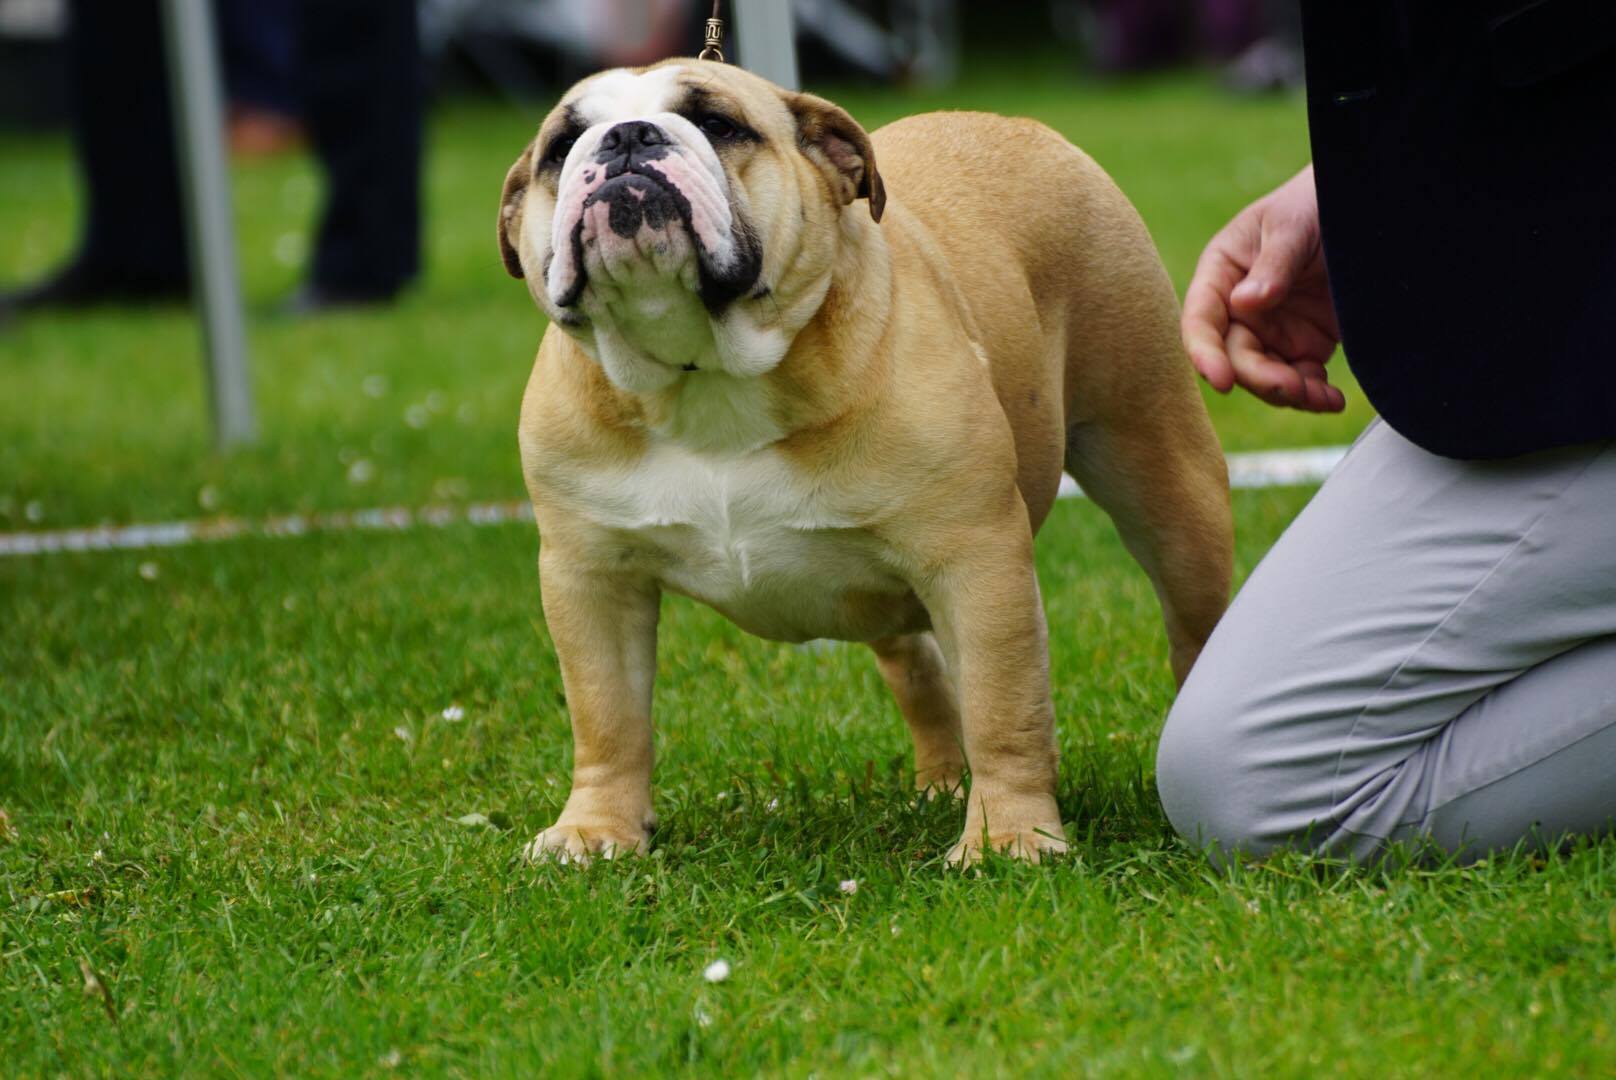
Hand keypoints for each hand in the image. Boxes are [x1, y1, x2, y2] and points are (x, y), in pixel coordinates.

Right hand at [1182, 165, 1344, 411]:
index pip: (1201, 320)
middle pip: (1234, 358)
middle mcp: (1239, 308)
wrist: (1364, 208)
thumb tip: (1244, 305)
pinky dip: (1313, 396)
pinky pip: (1299, 380)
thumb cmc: (1315, 203)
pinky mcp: (1303, 344)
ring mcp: (1271, 329)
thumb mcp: (1292, 225)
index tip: (1222, 382)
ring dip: (1289, 393)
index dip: (1204, 354)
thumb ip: (1272, 264)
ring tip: (1323, 398)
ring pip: (1265, 377)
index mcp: (1222, 274)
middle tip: (1293, 388)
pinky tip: (1332, 399)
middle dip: (1261, 379)